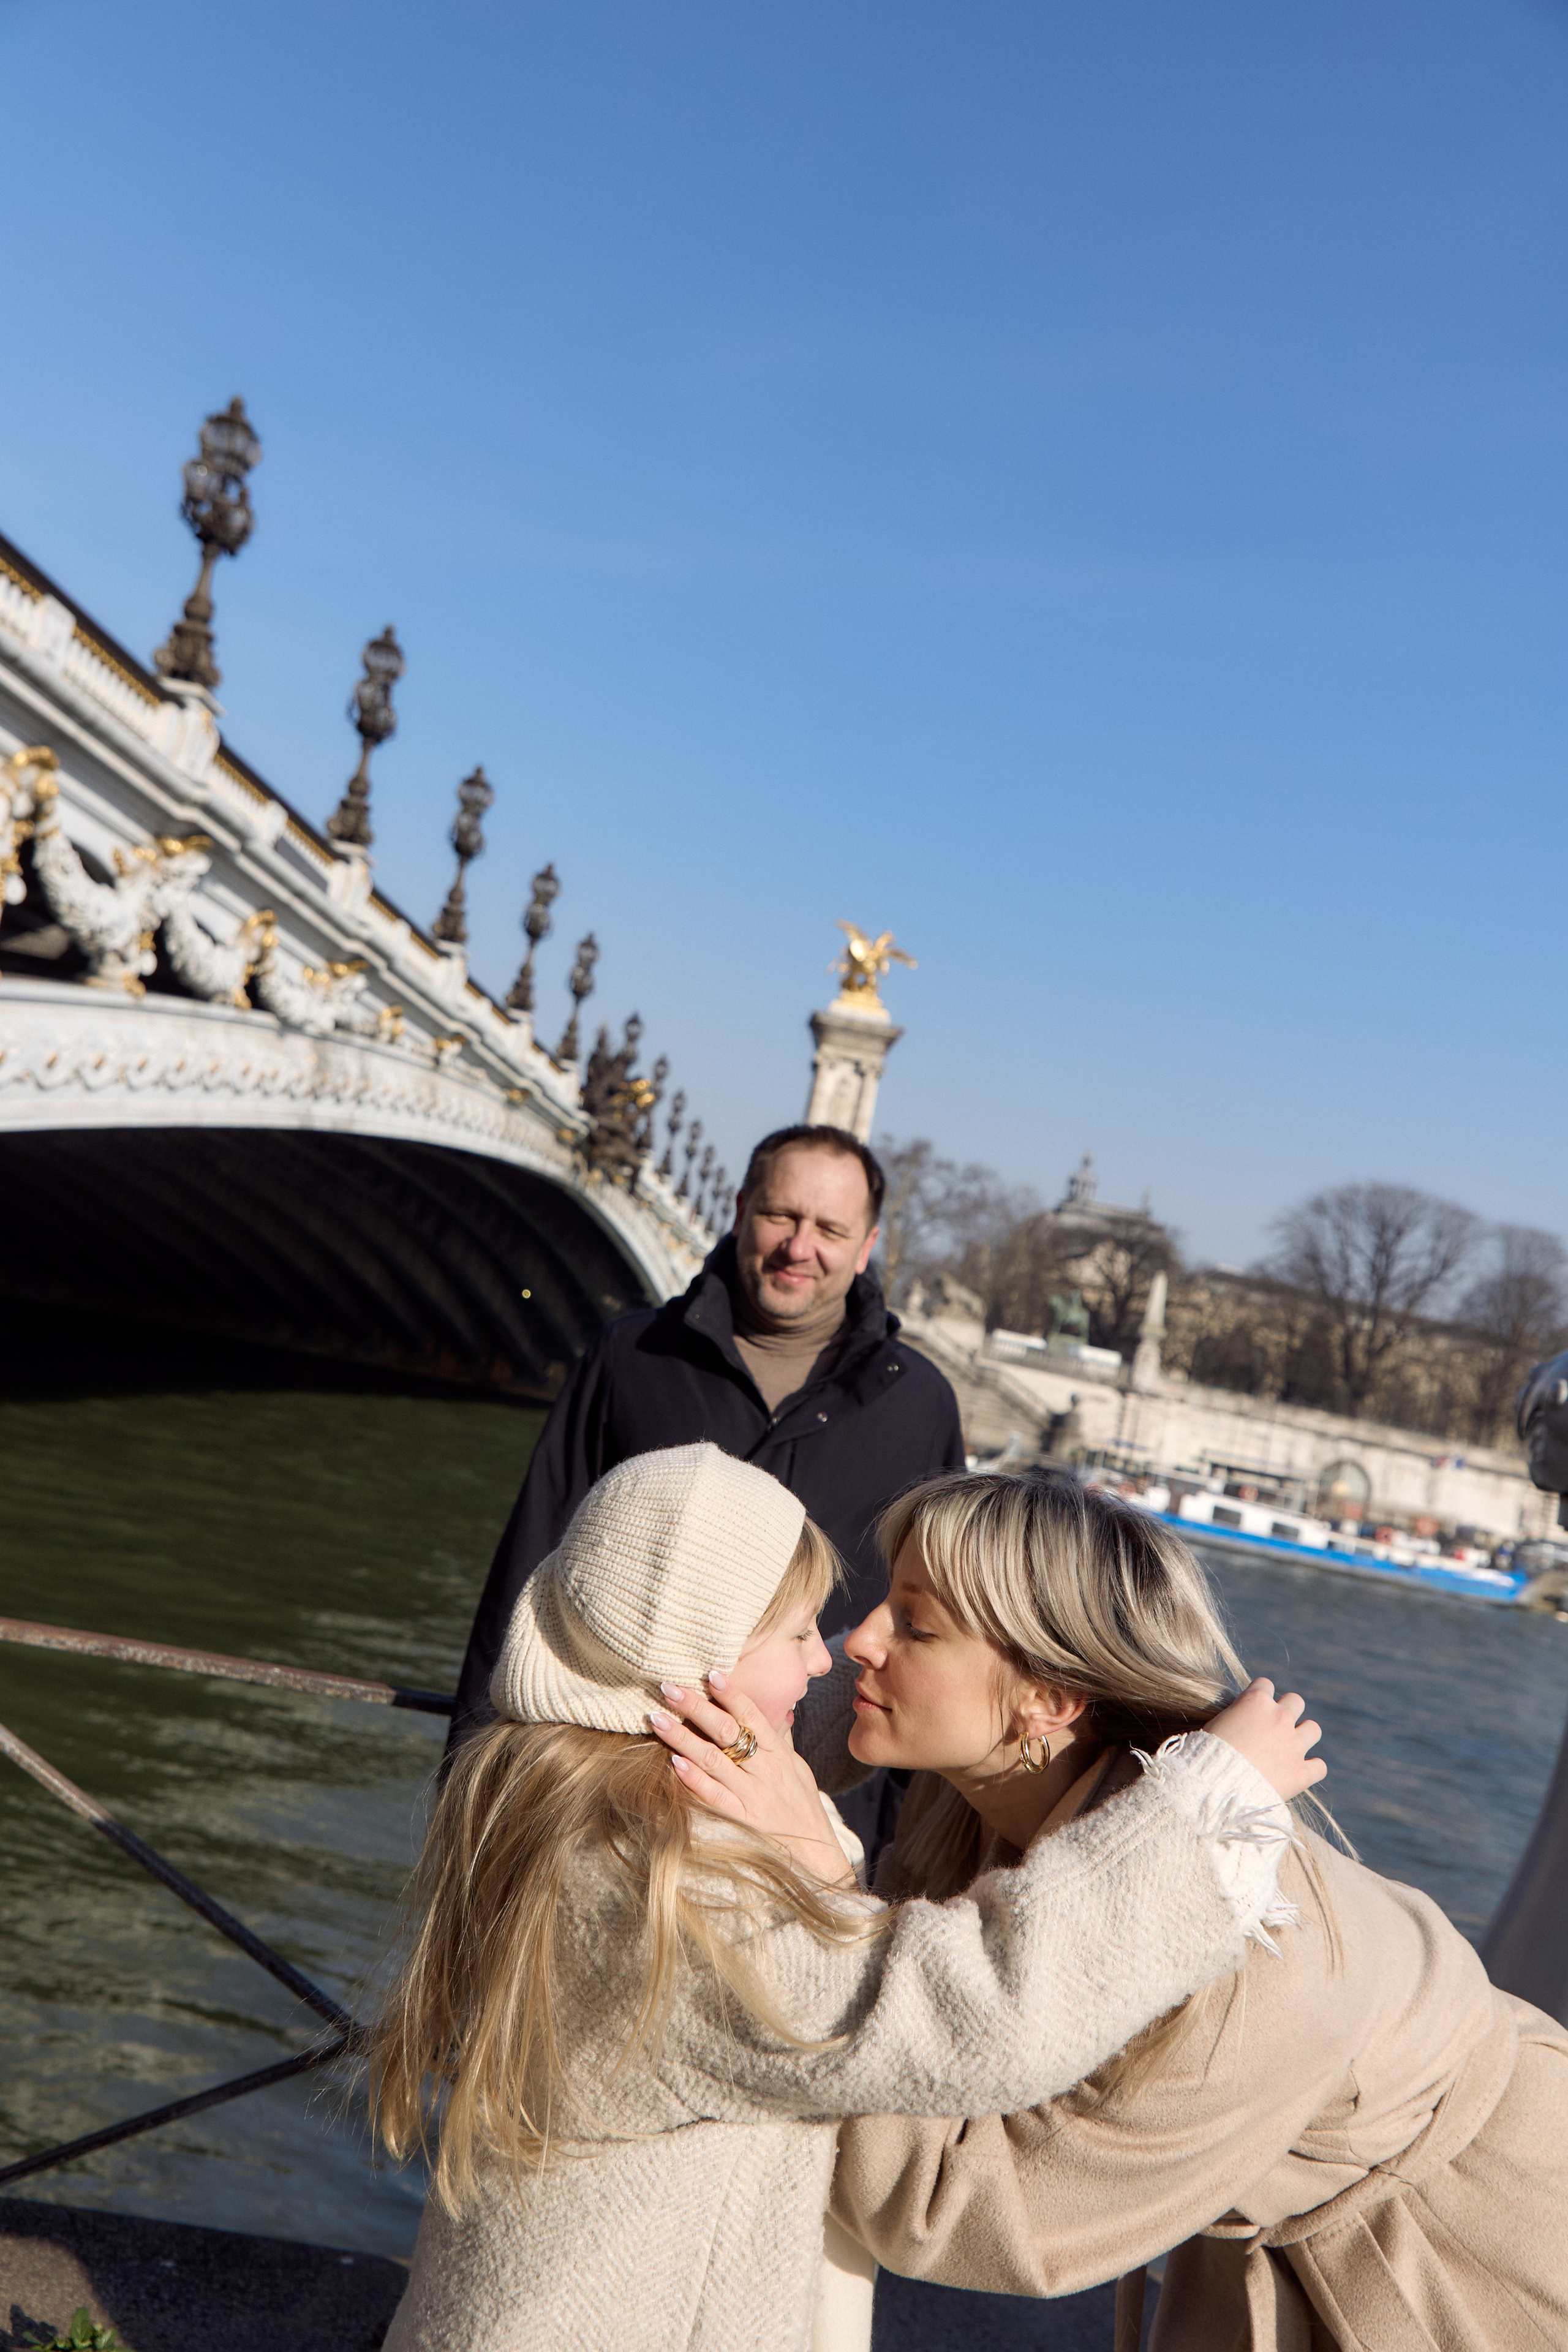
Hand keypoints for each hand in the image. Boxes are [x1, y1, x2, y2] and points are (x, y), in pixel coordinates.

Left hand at [648, 1676, 855, 1887]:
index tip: (710, 1673)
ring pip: (713, 1760)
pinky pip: (713, 1796)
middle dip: (696, 1707)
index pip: (753, 1716)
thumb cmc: (803, 1806)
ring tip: (657, 1719)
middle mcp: (765, 1771)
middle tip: (668, 1688)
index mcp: (779, 1754)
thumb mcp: (797, 1767)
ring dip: (682, 1737)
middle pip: (727, 1732)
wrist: (815, 1853)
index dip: (731, 1693)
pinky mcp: (741, 1819)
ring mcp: (752, 1795)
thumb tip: (771, 1711)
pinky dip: (693, 1778)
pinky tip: (673, 1762)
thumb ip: (779, 1740)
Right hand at [1206, 1678, 1324, 1800]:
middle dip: (1287, 1711)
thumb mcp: (1215, 1724)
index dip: (1259, 1696)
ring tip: (1291, 1747)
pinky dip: (1311, 1769)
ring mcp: (1293, 1745)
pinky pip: (1319, 1766)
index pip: (1265, 1684)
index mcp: (1256, 1702)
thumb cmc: (1206, 1755)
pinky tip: (1300, 1772)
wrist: (1216, 1786)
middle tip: (1274, 1727)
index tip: (1253, 1709)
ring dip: (1304, 1736)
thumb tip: (1240, 1721)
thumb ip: (1235, 1716)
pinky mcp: (1301, 1772)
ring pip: (1313, 1729)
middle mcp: (1279, 1718)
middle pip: (1295, 1701)